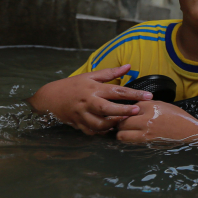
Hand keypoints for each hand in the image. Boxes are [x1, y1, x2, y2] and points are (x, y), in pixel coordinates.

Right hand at [26, 64, 152, 134]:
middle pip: (108, 108)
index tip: (148, 96)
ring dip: (114, 123)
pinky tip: (112, 128)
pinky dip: (103, 131)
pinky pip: (93, 131)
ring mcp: (83, 115)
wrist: (48, 98)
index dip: (134, 94)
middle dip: (124, 110)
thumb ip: (110, 73)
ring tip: (125, 121)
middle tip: (137, 110)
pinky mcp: (79, 125)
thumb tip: (128, 66)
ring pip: (100, 123)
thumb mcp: (90, 76)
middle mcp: (89, 102)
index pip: (117, 91)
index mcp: (94, 88)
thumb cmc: (72, 85)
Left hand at [115, 101, 197, 143]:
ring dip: (121, 132)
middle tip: (120, 121)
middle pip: (122, 121)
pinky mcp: (148, 143)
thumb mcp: (163, 104)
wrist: (189, 131)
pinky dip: (127, 139)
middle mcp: (147, 120)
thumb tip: (132, 107)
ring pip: (122, 134)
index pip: (130, 107)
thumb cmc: (178, 116)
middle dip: (119, 121)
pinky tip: (131, 136)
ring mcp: (146, 133)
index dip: (128, 109)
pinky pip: (130, 142)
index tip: (128, 111)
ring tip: (124, 130)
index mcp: (151, 107)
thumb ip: (147, 105)